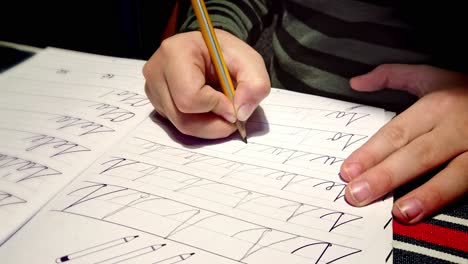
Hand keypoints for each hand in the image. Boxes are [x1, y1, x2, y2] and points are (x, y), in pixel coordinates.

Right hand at [143, 29, 269, 138]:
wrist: (208, 50)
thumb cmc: (225, 53)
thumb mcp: (249, 61)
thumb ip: (254, 84)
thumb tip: (241, 113)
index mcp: (175, 52)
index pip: (190, 97)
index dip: (217, 107)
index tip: (233, 103)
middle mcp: (156, 71)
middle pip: (183, 118)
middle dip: (214, 124)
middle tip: (232, 117)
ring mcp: (152, 88)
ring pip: (180, 125)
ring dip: (208, 127)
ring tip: (222, 112)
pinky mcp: (156, 101)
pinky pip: (177, 124)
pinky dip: (198, 124)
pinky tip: (209, 111)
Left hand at [340, 64, 467, 223]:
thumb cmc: (467, 90)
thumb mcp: (432, 75)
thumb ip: (392, 76)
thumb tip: (357, 82)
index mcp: (438, 105)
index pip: (397, 133)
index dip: (371, 153)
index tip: (348, 171)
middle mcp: (458, 127)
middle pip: (418, 154)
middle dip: (386, 176)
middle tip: (357, 195)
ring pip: (454, 173)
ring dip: (427, 194)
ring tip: (400, 212)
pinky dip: (453, 198)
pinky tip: (437, 213)